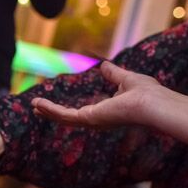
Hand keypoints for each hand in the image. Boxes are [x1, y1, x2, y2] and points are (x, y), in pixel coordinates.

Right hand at [31, 62, 172, 128]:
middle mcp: (98, 120)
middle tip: (39, 108)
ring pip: (64, 118)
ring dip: (48, 111)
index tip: (58, 104)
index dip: (69, 109)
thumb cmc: (147, 94)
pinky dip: (51, 110)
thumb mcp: (126, 79)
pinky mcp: (88, 119)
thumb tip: (105, 66)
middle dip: (54, 113)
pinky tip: (39, 104)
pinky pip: (64, 115)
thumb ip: (114, 74)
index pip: (84, 112)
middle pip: (70, 118)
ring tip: (34, 105)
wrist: (152, 104)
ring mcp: (92, 122)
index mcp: (107, 113)